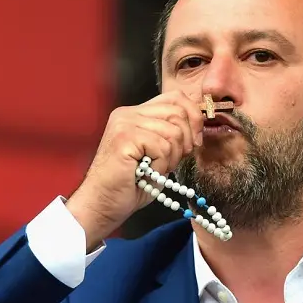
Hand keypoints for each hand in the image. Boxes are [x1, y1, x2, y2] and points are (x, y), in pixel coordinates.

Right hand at [66, 90, 203, 249]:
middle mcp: (128, 113)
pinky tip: (148, 173)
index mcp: (136, 113)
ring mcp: (125, 123)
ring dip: (172, 157)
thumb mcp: (159, 153)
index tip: (195, 141)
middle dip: (187, 140)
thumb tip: (198, 127)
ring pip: (174, 132)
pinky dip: (162, 165)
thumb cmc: (131, 184)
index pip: (176, 98)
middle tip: (174, 160)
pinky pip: (162, 147)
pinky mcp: (124, 138)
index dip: (193, 117)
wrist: (103, 204)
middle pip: (178, 112)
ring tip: (156, 169)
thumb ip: (173, 135)